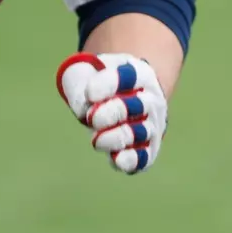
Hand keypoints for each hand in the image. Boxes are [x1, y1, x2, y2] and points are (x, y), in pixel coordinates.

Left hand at [54, 52, 168, 174]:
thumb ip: (79, 84)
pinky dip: (132, 160)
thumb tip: (84, 112)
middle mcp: (151, 99)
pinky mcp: (148, 149)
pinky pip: (145, 157)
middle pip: (138, 106)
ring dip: (117, 138)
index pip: (128, 77)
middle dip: (112, 113)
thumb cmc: (100, 82)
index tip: (90, 93)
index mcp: (139, 74)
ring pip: (141, 133)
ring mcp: (152, 125)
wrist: (123, 98)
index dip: (109, 85)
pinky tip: (117, 160)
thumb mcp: (86, 72)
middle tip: (92, 118)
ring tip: (96, 141)